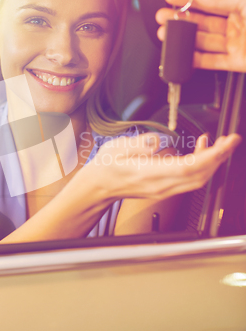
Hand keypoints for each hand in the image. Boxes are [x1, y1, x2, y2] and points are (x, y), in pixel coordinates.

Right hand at [89, 132, 241, 200]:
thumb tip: (157, 141)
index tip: (224, 144)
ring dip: (213, 163)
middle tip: (231, 140)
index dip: (210, 156)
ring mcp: (164, 189)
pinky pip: (190, 180)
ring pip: (198, 180)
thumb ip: (138, 144)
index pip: (188, 167)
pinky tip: (201, 151)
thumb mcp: (117, 148)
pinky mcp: (165, 189)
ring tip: (220, 144)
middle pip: (199, 175)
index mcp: (150, 173)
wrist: (100, 186)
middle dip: (219, 158)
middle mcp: (161, 185)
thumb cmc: (107, 167)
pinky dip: (202, 167)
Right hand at [155, 0, 245, 71]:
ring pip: (203, 42)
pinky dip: (196, 60)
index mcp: (241, 6)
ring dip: (183, 39)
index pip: (208, 1)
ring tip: (165, 34)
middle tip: (162, 16)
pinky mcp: (238, 62)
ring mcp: (237, 44)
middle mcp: (238, 25)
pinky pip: (213, 62)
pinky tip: (183, 54)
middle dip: (179, 19)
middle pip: (202, 23)